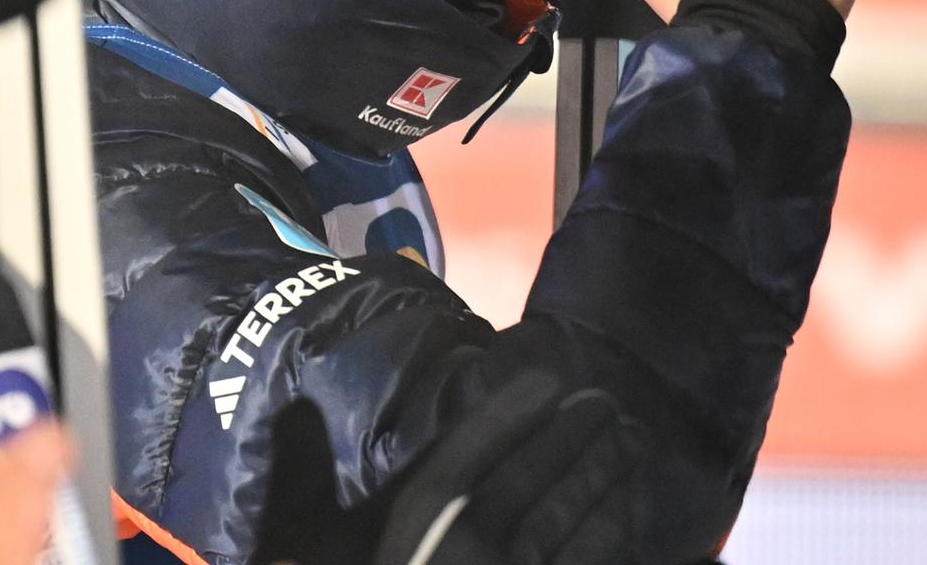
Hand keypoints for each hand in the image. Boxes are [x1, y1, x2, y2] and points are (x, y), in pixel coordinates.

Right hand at [253, 373, 648, 564]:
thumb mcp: (300, 544)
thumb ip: (298, 476)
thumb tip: (294, 405)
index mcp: (412, 533)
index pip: (469, 458)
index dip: (511, 414)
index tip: (549, 379)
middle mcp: (469, 558)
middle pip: (532, 487)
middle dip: (576, 439)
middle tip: (611, 402)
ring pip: (570, 531)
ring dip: (607, 483)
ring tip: (632, 443)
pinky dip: (613, 545)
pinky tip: (630, 519)